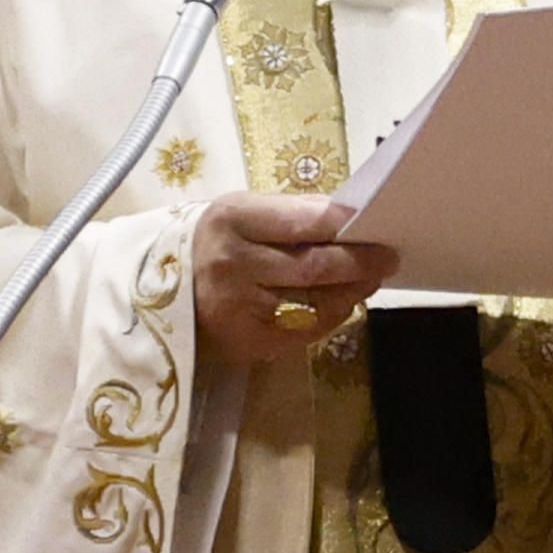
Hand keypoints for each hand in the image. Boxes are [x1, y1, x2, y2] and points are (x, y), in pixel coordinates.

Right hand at [194, 193, 398, 363]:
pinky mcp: (248, 341)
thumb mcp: (245, 211)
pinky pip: (306, 331)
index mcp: (233, 219)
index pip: (304, 221)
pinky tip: (340, 302)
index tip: (376, 224)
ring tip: (369, 279)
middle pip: (315, 266)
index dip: (346, 225)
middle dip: (360, 263)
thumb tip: (352, 217)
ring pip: (317, 303)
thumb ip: (295, 212)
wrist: (164, 289)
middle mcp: (234, 263)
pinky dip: (331, 316)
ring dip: (352, 291)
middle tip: (388, 258)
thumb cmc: (218, 242)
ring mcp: (240, 307)